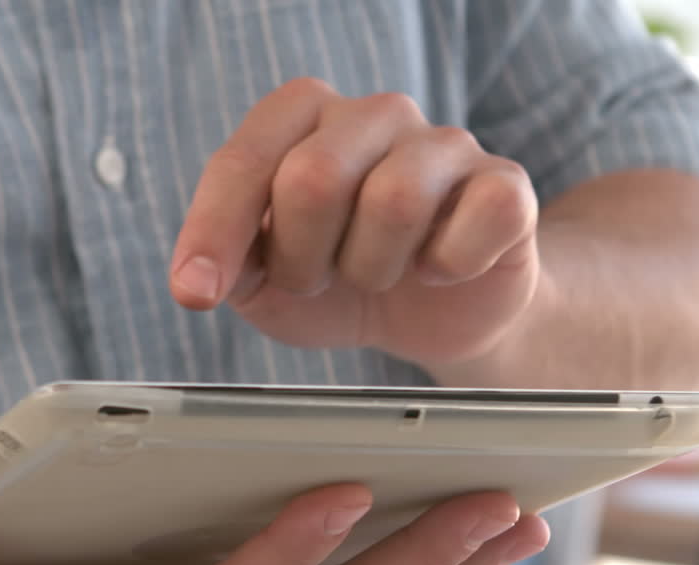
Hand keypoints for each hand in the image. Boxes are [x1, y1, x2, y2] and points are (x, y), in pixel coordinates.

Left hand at [169, 78, 539, 366]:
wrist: (426, 317)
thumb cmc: (334, 281)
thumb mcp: (261, 281)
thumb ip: (226, 264)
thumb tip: (199, 278)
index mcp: (302, 117)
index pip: (244, 160)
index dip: (215, 230)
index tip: (195, 293)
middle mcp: (374, 114)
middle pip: (315, 178)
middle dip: (302, 258)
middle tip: (314, 281)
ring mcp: (444, 143)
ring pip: (394, 203)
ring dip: (369, 269)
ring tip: (374, 274)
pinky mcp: (503, 185)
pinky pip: (477, 219)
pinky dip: (448, 266)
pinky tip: (438, 271)